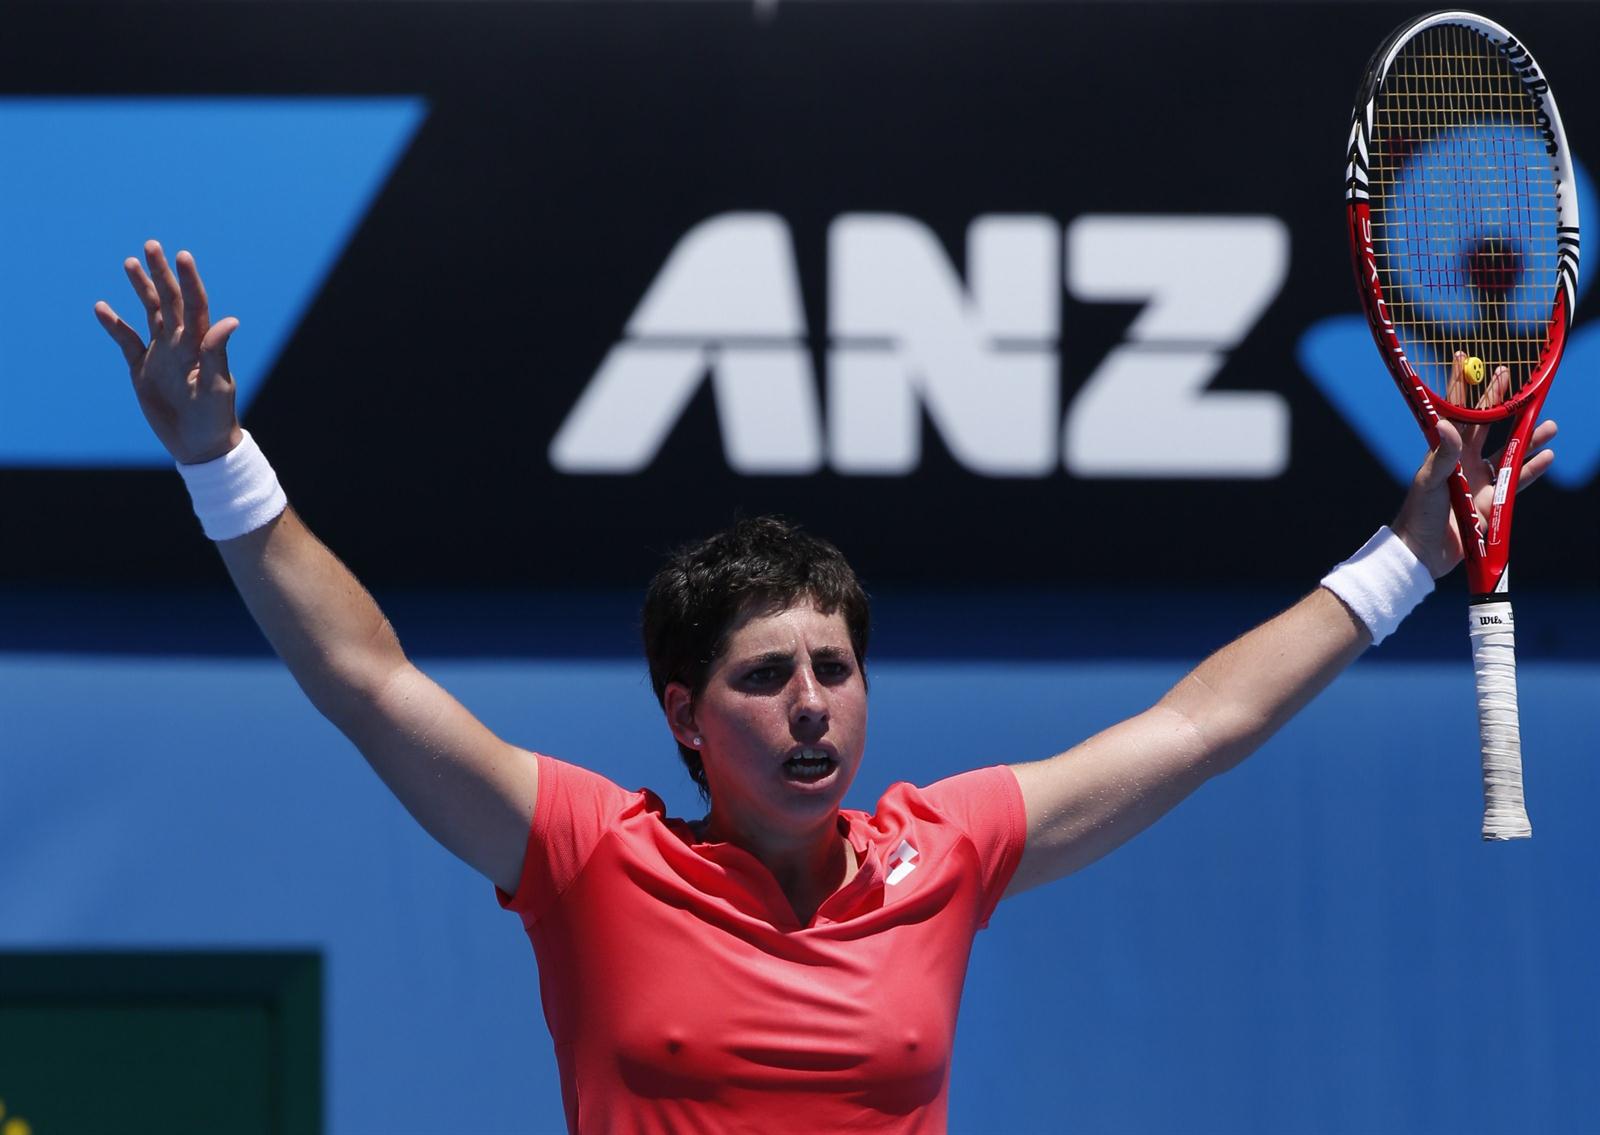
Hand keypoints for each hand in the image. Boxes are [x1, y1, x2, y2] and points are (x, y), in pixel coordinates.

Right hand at [94, 241, 242, 463]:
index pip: (194, 305)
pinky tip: (102, 307)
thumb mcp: (217, 386)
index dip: (188, 280)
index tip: (182, 255)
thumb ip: (217, 353)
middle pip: (170, 301)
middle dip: (161, 274)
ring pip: (149, 313)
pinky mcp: (142, 370)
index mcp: (200, 345)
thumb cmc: (216, 417)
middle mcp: (180, 343)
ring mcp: (160, 354)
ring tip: (129, 262)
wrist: (199, 445)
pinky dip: (114, 325)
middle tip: (152, 246)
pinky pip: (126, 341)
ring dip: (141, 289)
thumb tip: (229, 321)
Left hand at [1391, 392, 1556, 578]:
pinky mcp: (1491, 501)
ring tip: (1550, 425)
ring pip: (1509, 452)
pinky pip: (1517, 481)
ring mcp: (1479, 480)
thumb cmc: (1418, 515)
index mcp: (1445, 452)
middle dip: (1501, 402)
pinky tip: (1547, 456)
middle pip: (1487, 425)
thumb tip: (1446, 422)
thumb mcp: (1429, 482)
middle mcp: (1463, 461)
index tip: (1465, 359)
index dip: (1461, 387)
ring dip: (1528, 439)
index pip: (1456, 412)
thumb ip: (1442, 454)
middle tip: (1513, 377)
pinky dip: (1532, 469)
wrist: (1422, 553)